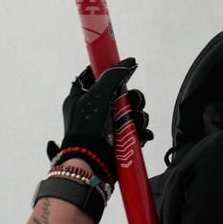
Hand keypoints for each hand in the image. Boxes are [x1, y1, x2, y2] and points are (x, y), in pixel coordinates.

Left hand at [46, 58, 153, 182]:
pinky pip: (136, 129)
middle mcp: (95, 109)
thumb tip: (130, 62)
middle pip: (121, 93)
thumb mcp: (98, 94)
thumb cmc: (86, 128)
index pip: (93, 76)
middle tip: (130, 101)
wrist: (91, 161)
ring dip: (138, 115)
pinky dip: (141, 130)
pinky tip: (139, 133)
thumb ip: (114, 75)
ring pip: (132, 111)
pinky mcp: (119, 138)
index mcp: (82, 97)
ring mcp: (108, 125)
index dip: (107, 70)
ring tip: (134, 122)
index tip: (119, 68)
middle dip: (131, 97)